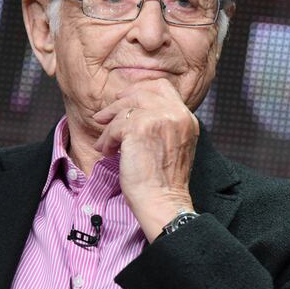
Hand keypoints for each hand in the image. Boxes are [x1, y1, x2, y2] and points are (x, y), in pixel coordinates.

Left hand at [92, 79, 198, 241]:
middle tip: (103, 116)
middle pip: (141, 92)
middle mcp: (176, 114)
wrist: (163, 202)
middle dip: (119, 103)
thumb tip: (131, 111)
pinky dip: (107, 139)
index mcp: (186, 117)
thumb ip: (161, 124)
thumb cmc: (163, 182)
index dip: (140, 89)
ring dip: (110, 126)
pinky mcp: (140, 128)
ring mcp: (159, 119)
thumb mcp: (172, 144)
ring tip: (105, 143)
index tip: (124, 100)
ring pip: (125, 109)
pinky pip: (115, 126)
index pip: (162, 87)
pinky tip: (107, 151)